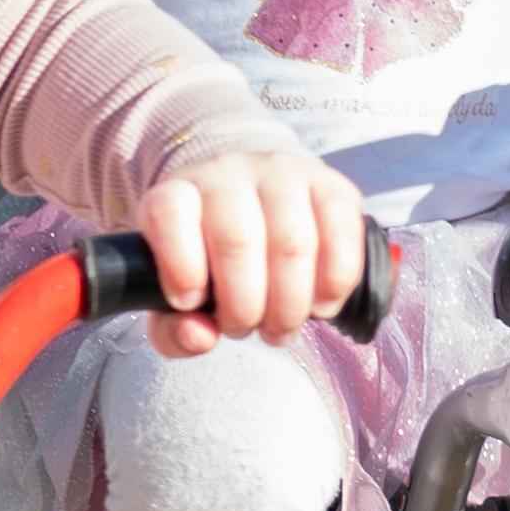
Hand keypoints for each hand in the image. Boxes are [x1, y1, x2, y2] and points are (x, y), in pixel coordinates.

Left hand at [132, 151, 363, 356]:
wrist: (254, 199)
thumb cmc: (209, 260)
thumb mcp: (175, 297)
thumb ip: (172, 329)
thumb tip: (200, 336)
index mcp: (177, 193)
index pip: (168, 213)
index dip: (179, 266)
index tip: (190, 303)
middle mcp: (227, 174)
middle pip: (238, 240)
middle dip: (244, 306)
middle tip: (245, 330)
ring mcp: (281, 174)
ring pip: (293, 242)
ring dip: (290, 304)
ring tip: (281, 328)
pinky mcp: (331, 186)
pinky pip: (341, 233)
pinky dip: (335, 282)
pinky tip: (321, 306)